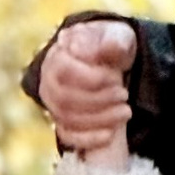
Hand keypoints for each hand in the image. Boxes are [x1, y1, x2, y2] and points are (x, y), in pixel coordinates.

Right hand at [36, 18, 136, 159]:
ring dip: (99, 119)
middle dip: (99, 101)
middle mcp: (48, 81)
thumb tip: (97, 49)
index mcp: (58, 55)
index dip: (91, 79)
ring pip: (67, 119)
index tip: (115, 78)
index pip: (63, 71)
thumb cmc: (110, 44)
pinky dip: (88, 139)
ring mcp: (53, 103)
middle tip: (124, 95)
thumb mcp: (117, 35)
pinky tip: (109, 135)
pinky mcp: (62, 121)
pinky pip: (67, 136)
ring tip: (125, 111)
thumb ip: (111, 40)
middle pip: (64, 98)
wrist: (108, 60)